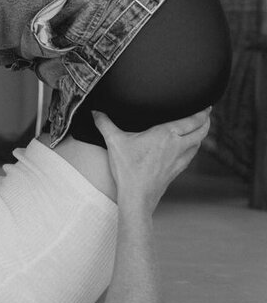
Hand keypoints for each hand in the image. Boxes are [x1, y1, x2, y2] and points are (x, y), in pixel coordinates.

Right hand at [93, 108, 210, 214]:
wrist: (137, 197)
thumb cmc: (128, 169)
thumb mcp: (114, 142)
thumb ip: (104, 123)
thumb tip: (95, 111)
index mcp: (167, 134)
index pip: (192, 121)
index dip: (203, 112)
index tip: (206, 105)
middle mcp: (178, 146)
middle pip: (202, 131)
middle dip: (206, 121)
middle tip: (206, 113)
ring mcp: (179, 160)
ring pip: (198, 144)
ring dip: (201, 134)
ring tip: (199, 127)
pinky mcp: (176, 171)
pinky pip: (191, 155)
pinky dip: (193, 147)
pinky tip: (187, 147)